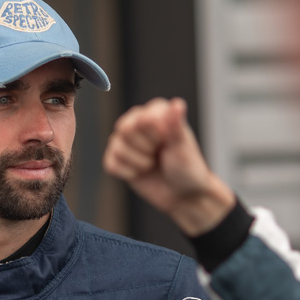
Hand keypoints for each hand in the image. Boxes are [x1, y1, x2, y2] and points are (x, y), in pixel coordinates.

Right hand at [102, 97, 234, 235]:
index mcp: (156, 113)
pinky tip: (141, 173)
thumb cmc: (188, 168)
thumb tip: (177, 103)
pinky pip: (110, 164)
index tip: (166, 143)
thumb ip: (175, 125)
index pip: (140, 118)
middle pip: (123, 129)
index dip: (152, 135)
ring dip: (138, 163)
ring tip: (152, 164)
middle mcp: (139, 122)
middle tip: (159, 154)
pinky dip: (128, 173)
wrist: (183, 195)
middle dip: (143, 149)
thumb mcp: (182, 147)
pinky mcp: (118, 159)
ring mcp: (127, 141)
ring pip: (117, 148)